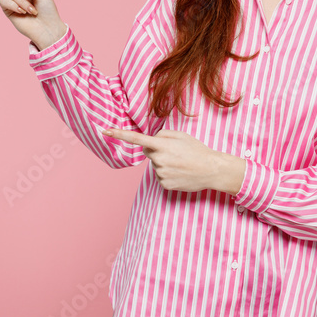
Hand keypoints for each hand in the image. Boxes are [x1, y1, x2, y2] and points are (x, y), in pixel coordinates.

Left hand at [103, 128, 245, 194]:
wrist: (211, 170)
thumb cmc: (197, 150)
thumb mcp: (181, 136)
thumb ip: (163, 134)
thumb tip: (151, 142)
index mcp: (162, 145)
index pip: (137, 139)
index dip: (119, 134)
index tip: (105, 131)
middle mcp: (159, 159)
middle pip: (149, 153)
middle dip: (158, 151)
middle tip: (176, 152)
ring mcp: (161, 173)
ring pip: (155, 166)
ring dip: (165, 163)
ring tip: (181, 163)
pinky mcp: (164, 185)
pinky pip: (160, 177)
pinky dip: (168, 174)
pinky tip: (181, 173)